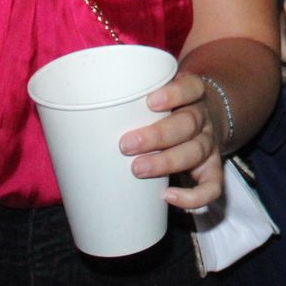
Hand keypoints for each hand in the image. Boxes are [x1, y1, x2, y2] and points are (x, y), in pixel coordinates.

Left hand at [119, 72, 222, 209]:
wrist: (207, 120)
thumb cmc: (168, 111)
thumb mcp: (158, 96)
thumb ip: (130, 102)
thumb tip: (73, 118)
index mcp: (192, 96)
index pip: (191, 87)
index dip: (174, 94)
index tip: (149, 101)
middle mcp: (203, 119)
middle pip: (188, 124)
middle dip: (158, 135)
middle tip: (126, 144)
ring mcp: (208, 144)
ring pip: (195, 151)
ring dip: (166, 162)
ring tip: (137, 169)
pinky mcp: (212, 169)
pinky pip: (212, 186)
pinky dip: (194, 196)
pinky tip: (169, 197)